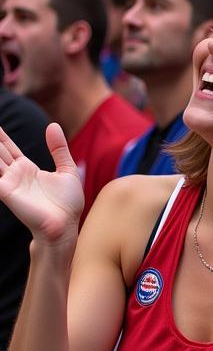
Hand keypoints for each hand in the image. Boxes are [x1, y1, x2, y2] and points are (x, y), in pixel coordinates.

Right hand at [0, 123, 82, 244]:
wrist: (66, 225)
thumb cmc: (67, 204)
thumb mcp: (67, 170)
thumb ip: (58, 149)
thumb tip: (52, 125)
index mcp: (26, 168)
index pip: (7, 147)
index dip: (0, 135)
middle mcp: (14, 174)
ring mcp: (9, 182)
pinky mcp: (6, 192)